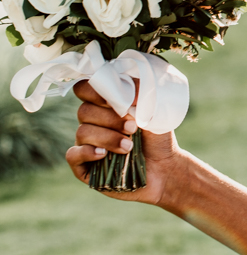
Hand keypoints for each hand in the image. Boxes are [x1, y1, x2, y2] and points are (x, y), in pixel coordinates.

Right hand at [65, 79, 183, 205]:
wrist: (165, 168)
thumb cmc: (159, 137)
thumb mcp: (155, 110)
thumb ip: (139, 93)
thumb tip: (124, 87)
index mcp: (106, 104)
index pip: (86, 88)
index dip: (95, 90)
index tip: (118, 99)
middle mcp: (93, 122)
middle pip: (84, 111)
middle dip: (110, 119)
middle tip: (133, 128)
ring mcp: (86, 143)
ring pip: (82, 132)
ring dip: (108, 137)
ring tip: (129, 146)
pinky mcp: (83, 166)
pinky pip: (73, 155)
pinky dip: (87, 152)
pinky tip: (104, 154)